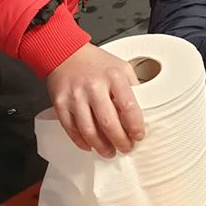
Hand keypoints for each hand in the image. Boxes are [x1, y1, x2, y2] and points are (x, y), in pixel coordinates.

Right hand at [46, 43, 144, 157]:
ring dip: (101, 146)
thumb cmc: (97, 62)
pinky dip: (81, 141)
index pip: (128, 107)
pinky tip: (90, 146)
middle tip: (126, 148)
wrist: (66, 53)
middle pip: (108, 123)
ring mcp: (75, 96)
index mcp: (114, 76)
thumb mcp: (121, 67)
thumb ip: (132, 87)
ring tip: (109, 152)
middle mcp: (94, 86)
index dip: (135, 126)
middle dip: (120, 141)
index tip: (139, 135)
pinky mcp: (60, 103)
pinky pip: (71, 129)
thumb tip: (145, 110)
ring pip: (88, 130)